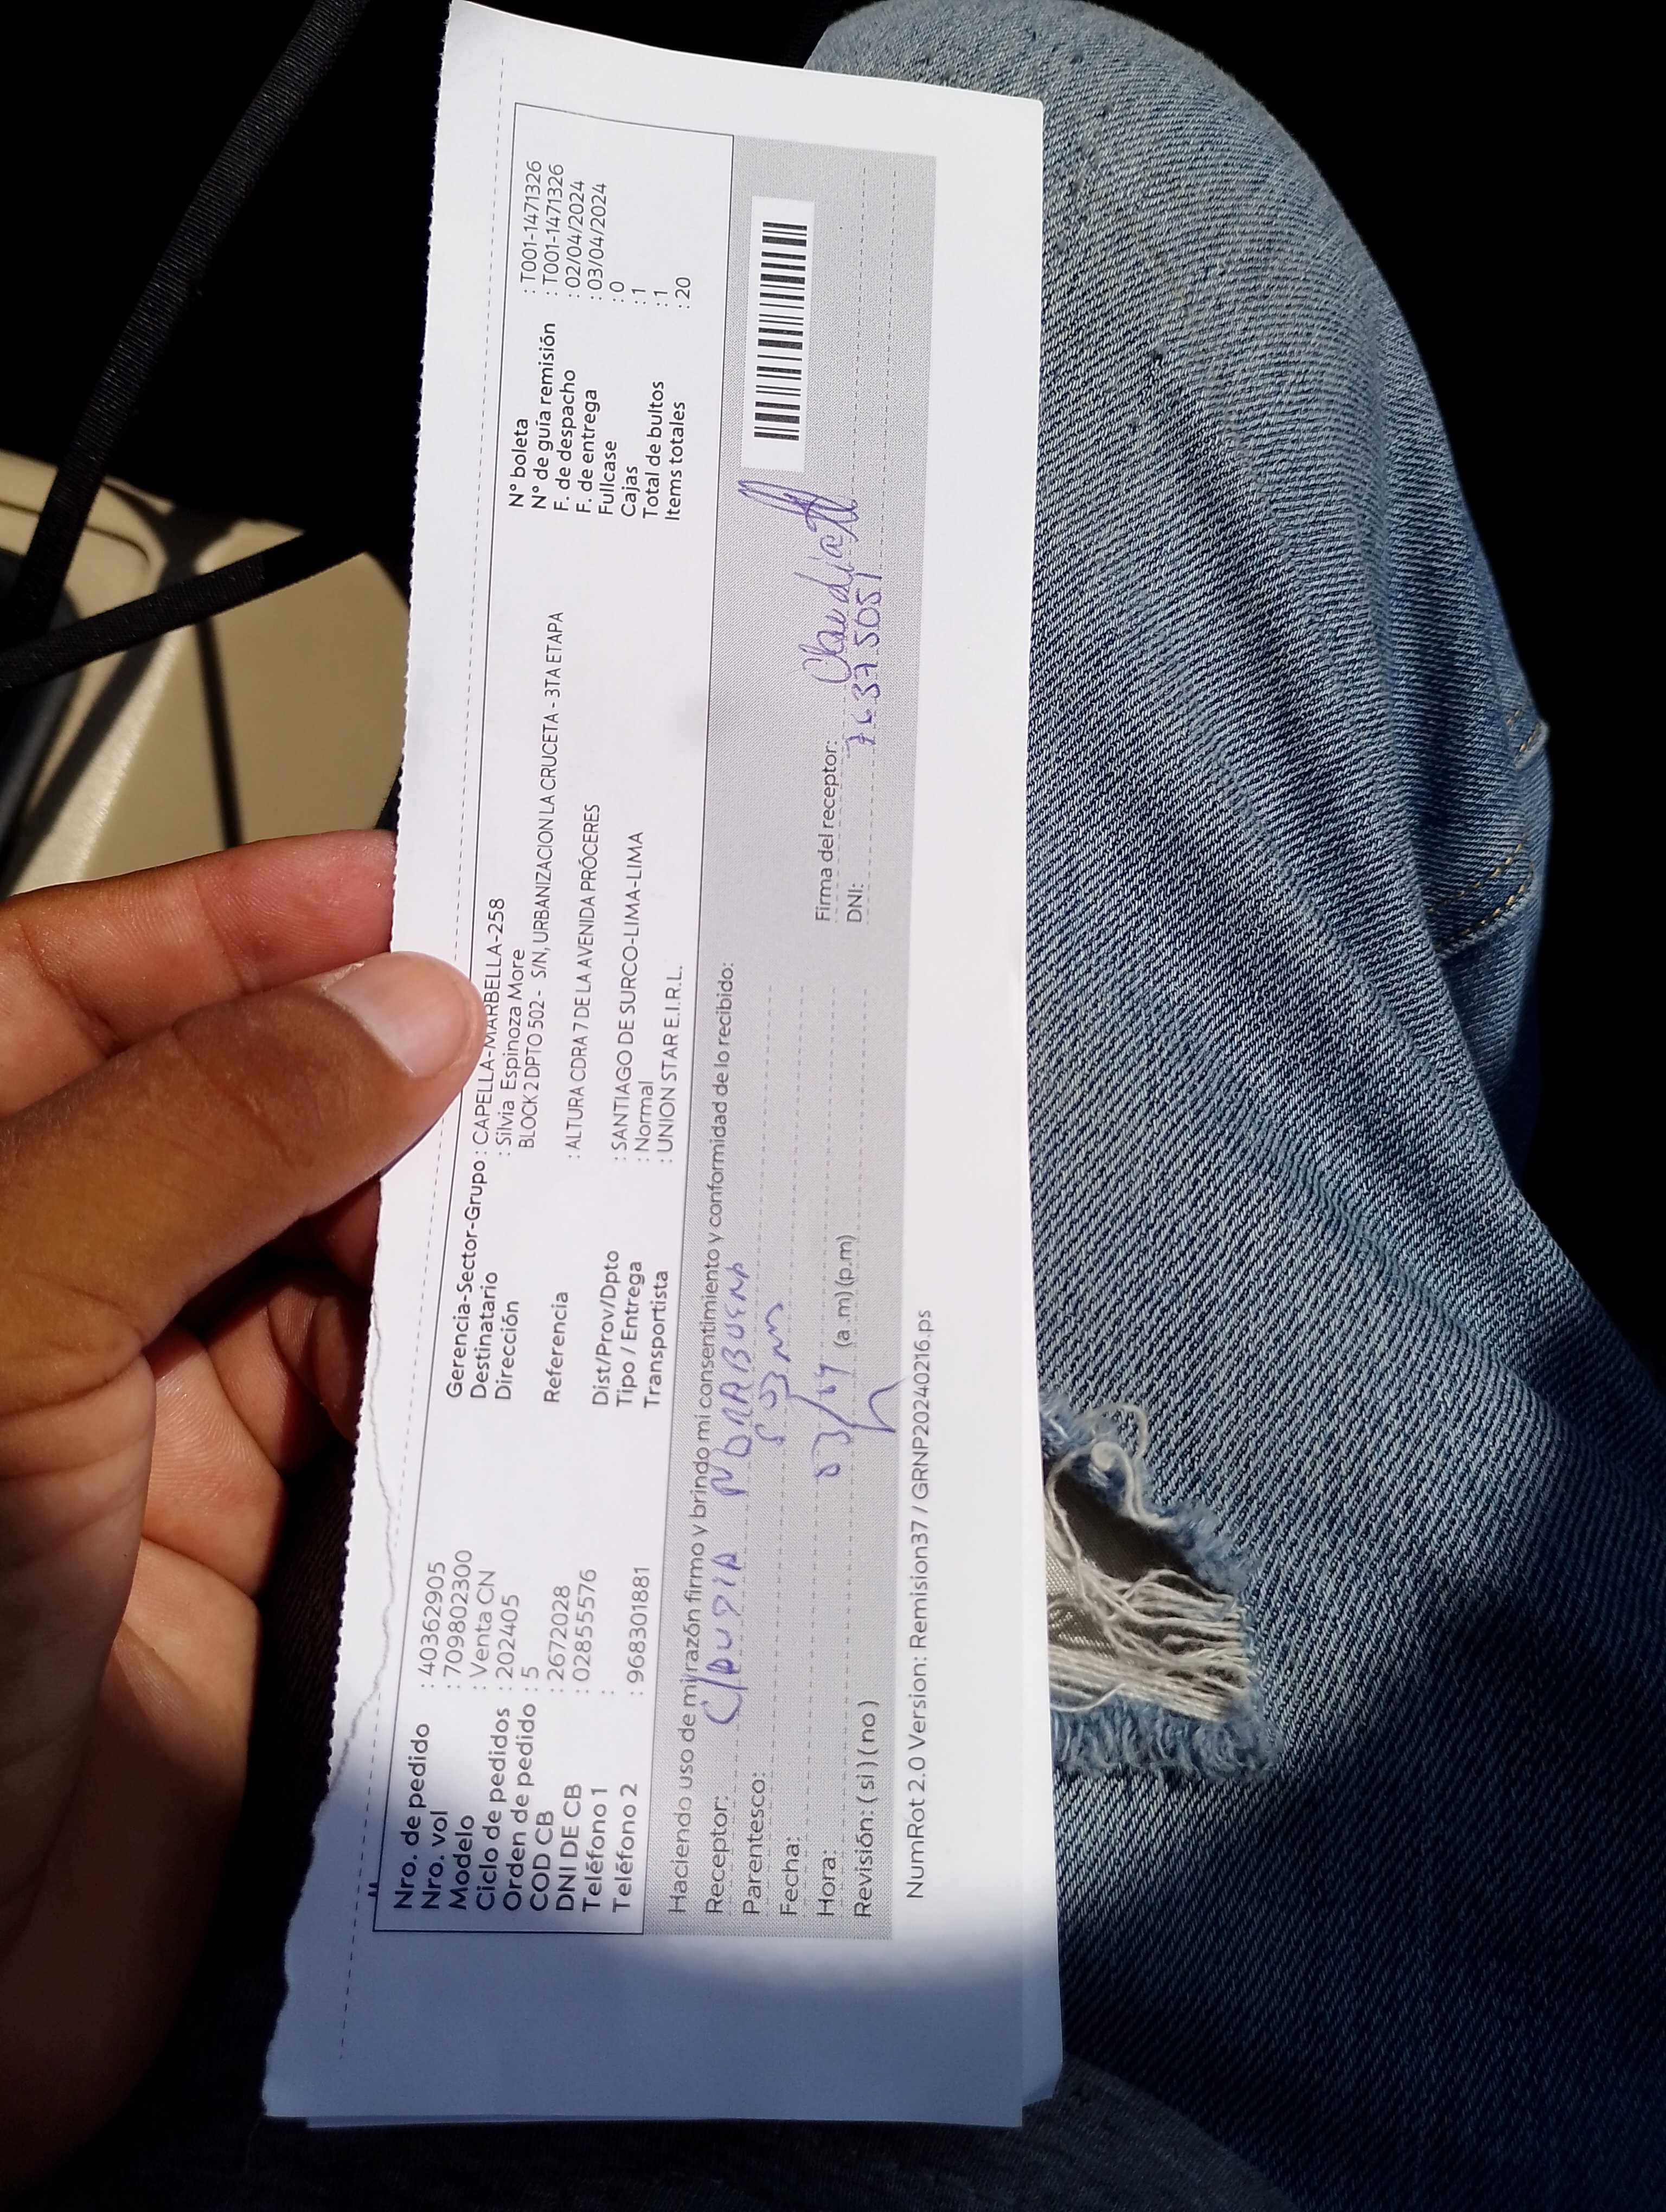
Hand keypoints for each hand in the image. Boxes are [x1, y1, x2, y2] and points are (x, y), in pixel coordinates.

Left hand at [0, 831, 483, 2189]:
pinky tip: (568, 1347)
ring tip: (616, 1168)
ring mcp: (151, 1418)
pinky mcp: (250, 1555)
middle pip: (250, 1117)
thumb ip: (204, 1136)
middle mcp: (54, 1277)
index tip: (437, 889)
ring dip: (466, 1231)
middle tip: (587, 1025)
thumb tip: (404, 1008)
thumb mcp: (1, 1312)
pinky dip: (478, 1388)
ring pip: (342, 1271)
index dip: (266, 923)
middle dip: (405, 1072)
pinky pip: (389, 1429)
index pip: (100, 987)